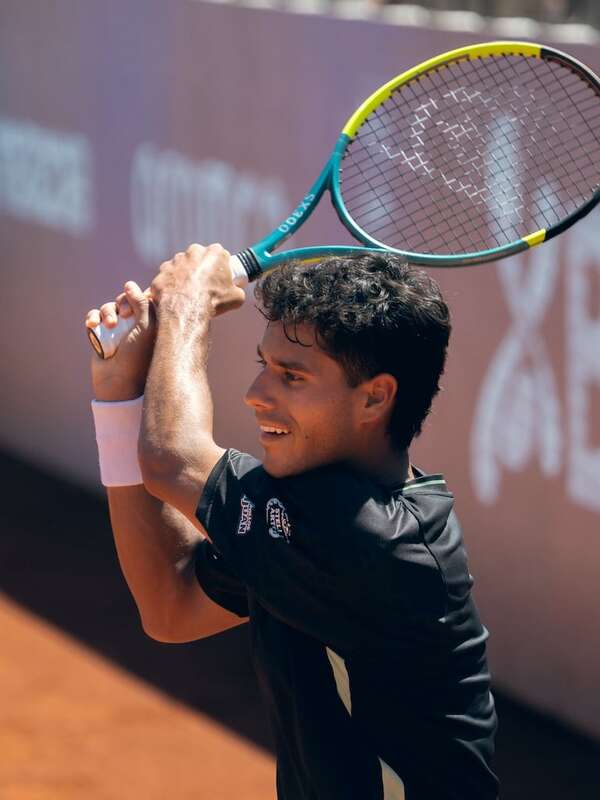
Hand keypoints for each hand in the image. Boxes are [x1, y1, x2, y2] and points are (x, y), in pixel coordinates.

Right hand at [86, 281, 155, 400]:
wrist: (118, 381)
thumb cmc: (137, 356)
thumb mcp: (146, 328)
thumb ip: (141, 303)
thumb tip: (129, 283)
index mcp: (151, 322)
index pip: (144, 297)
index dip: (139, 296)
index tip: (141, 304)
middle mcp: (134, 324)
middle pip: (125, 299)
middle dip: (123, 302)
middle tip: (125, 314)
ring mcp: (117, 329)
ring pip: (110, 307)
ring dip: (108, 311)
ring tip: (109, 325)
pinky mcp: (101, 334)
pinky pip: (94, 317)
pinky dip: (92, 318)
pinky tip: (93, 325)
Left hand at [150, 243, 245, 325]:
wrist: (187, 311)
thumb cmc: (213, 301)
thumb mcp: (237, 297)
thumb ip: (237, 289)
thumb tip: (237, 292)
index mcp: (214, 253)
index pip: (220, 254)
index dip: (221, 266)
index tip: (220, 277)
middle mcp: (193, 252)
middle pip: (198, 257)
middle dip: (200, 268)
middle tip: (204, 285)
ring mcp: (175, 261)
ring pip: (181, 267)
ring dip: (184, 276)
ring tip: (188, 294)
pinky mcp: (162, 273)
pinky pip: (167, 278)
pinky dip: (171, 286)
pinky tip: (176, 297)